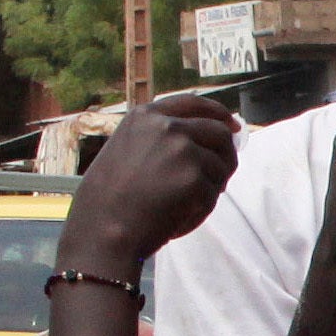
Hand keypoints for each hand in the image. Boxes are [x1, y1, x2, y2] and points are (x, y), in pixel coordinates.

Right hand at [63, 99, 242, 275]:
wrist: (103, 231)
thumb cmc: (108, 202)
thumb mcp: (125, 152)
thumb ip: (158, 140)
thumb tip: (202, 140)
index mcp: (145, 117)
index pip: (194, 104)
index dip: (218, 114)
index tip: (232, 125)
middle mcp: (166, 126)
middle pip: (219, 132)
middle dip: (226, 155)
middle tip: (223, 177)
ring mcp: (182, 150)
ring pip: (220, 166)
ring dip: (211, 188)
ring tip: (182, 206)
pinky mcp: (194, 178)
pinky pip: (212, 195)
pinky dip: (200, 210)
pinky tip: (175, 219)